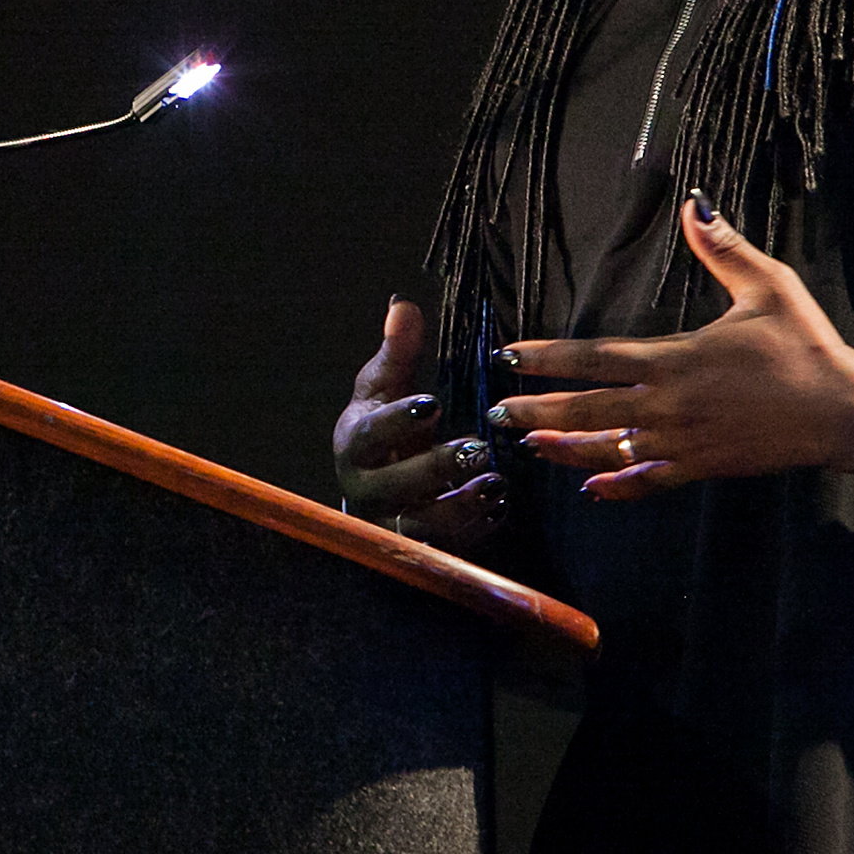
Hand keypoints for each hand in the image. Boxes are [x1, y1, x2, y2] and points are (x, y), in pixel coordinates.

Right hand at [332, 294, 501, 548]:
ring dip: (459, 507)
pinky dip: (474, 531)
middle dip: (435, 469)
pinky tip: (500, 509)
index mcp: (354, 444)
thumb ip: (398, 351)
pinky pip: (446, 549)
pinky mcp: (417, 549)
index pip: (370, 435)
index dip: (398, 421)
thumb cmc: (385, 429)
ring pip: (420, 527)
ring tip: (496, 485)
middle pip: (394, 487)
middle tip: (478, 449)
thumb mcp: (386, 388)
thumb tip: (403, 304)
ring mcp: (390, 524)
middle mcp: (365, 489)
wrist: (374, 486)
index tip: (433, 403)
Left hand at [492, 194, 853, 499]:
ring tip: (529, 445)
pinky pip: (650, 480)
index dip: (548, 357)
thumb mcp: (769, 286)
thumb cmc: (806, 345)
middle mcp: (669, 404)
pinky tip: (593, 488)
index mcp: (676, 359)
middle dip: (538, 409)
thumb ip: (723, 248)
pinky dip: (619, 486)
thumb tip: (695, 203)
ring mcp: (683, 441)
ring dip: (566, 447)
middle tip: (497, 412)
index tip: (510, 354)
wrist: (844, 410)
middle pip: (588, 408)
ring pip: (610, 448)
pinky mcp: (703, 467)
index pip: (595, 357)